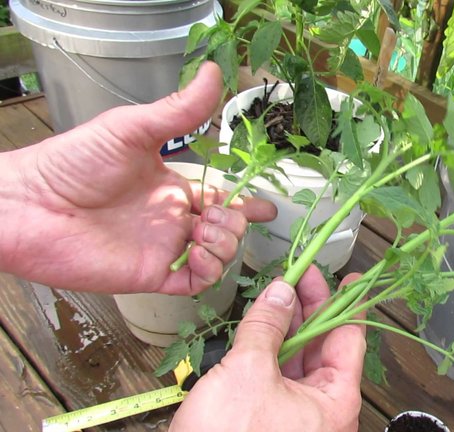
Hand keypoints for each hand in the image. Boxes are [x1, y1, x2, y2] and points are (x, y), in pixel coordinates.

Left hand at [0, 62, 276, 294]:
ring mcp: (164, 248)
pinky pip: (196, 283)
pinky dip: (209, 270)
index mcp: (171, 187)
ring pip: (218, 255)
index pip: (221, 197)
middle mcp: (172, 219)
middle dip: (237, 221)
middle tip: (223, 212)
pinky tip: (201, 250)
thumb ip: (178, 110)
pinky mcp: (152, 274)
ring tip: (207, 228)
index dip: (246, 202)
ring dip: (226, 243)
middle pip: (227, 227)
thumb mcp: (131, 130)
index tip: (267, 204)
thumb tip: (211, 74)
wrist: (30, 205)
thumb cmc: (73, 163)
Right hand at [170, 266, 365, 431]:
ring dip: (287, 326)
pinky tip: (261, 327)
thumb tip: (279, 294)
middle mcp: (322, 410)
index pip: (350, 340)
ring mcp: (296, 416)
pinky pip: (278, 376)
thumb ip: (265, 326)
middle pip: (324, 346)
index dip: (349, 304)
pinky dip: (270, 349)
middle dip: (311, 309)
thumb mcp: (248, 372)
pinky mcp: (270, 419)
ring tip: (277, 295)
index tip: (349, 281)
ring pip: (298, 360)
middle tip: (299, 278)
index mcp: (335, 401)